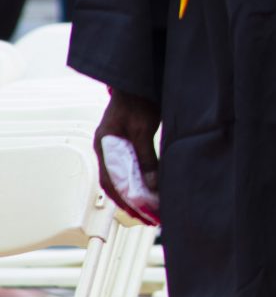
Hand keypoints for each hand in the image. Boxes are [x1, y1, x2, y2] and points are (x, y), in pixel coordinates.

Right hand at [93, 91, 161, 220]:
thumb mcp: (142, 129)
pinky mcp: (126, 144)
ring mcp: (114, 146)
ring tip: (150, 209)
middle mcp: (106, 148)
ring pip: (122, 177)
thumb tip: (149, 185)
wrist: (138, 79)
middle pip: (115, 183)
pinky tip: (149, 190)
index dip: (126, 200)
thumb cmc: (138, 99)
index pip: (112, 182)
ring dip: (135, 193)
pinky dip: (138, 181)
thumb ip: (145, 157)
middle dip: (131, 202)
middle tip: (148, 217)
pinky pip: (129, 168)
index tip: (141, 213)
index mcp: (104, 145)